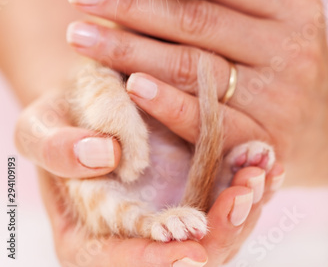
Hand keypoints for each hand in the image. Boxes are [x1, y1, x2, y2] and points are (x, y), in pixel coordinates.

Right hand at [15, 89, 283, 265]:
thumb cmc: (61, 116)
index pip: (117, 264)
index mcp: (90, 231)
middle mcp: (136, 232)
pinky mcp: (193, 185)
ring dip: (242, 208)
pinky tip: (267, 163)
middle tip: (242, 199)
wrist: (90, 96)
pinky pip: (225, 195)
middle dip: (218, 235)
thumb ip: (56, 146)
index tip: (187, 247)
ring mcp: (168, 209)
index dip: (153, 261)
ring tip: (258, 173)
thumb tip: (103, 156)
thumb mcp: (41, 125)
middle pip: (181, 256)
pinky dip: (250, 182)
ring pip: (213, 230)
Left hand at [66, 0, 327, 185]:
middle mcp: (287, 49)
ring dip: (129, 50)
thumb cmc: (289, 67)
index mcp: (289, 8)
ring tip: (82, 35)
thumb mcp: (274, 22)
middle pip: (193, 21)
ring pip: (191, 66)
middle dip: (129, 6)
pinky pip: (207, 121)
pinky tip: (128, 87)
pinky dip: (166, 104)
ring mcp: (278, 99)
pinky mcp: (265, 144)